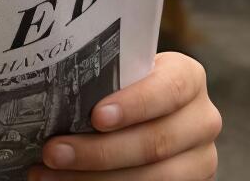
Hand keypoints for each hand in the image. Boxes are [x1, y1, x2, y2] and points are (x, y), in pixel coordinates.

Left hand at [29, 51, 218, 178]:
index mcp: (187, 80)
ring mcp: (200, 159)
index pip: (169, 89)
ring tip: (49, 175)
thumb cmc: (120, 90)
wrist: (144, 117)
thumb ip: (102, 80)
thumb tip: (47, 92)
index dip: (134, 105)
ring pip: (153, 178)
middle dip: (98, 151)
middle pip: (155, 142)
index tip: (96, 117)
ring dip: (95, 179)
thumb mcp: (120, 78)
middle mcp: (202, 120)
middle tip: (53, 152)